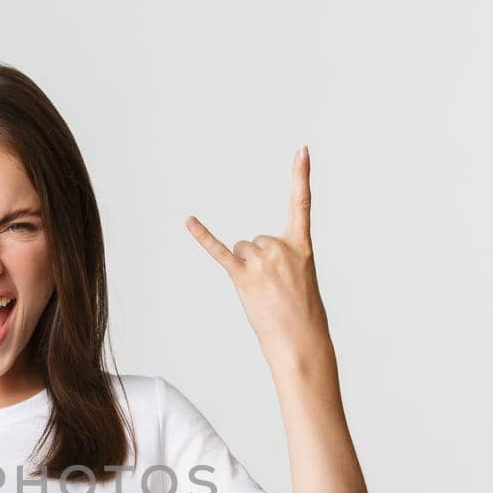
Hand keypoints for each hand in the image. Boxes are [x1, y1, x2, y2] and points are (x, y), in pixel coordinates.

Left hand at [185, 146, 328, 361]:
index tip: (302, 150)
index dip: (301, 175)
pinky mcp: (243, 277)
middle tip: (274, 289)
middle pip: (255, 241)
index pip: (302, 204)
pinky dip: (202, 237)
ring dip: (247, 271)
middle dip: (259, 264)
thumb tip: (256, 263)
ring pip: (241, 250)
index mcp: (302, 247)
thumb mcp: (301, 281)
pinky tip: (188, 221)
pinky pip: (220, 252)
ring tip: (263, 294)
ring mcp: (262, 262)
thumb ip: (283, 261)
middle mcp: (281, 248)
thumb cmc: (304, 317)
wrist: (302, 342)